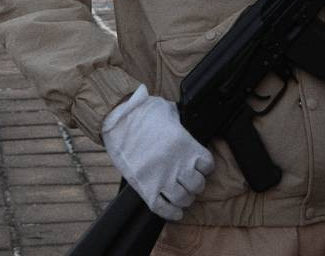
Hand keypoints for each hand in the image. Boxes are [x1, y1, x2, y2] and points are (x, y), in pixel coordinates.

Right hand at [101, 85, 213, 220]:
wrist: (117, 119)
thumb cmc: (142, 112)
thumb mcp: (169, 111)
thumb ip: (181, 123)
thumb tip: (186, 124)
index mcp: (185, 144)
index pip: (208, 165)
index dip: (205, 167)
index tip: (200, 167)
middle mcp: (176, 164)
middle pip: (197, 185)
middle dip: (196, 184)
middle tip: (190, 182)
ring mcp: (160, 178)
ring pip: (183, 199)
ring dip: (185, 199)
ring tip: (182, 195)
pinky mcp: (145, 188)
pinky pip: (163, 208)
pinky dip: (171, 213)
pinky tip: (175, 212)